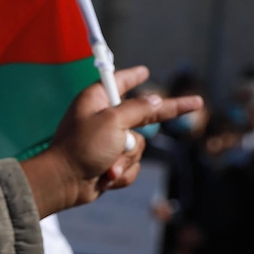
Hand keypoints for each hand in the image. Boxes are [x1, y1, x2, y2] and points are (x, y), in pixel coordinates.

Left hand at [20, 66, 201, 217]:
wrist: (64, 183)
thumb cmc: (83, 146)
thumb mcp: (113, 121)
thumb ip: (139, 109)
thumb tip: (157, 101)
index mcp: (97, 99)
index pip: (121, 81)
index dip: (135, 76)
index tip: (145, 71)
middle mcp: (103, 117)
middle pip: (142, 117)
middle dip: (143, 132)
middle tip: (188, 108)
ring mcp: (107, 141)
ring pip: (138, 146)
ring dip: (126, 159)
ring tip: (106, 165)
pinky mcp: (109, 161)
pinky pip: (131, 164)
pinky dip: (122, 173)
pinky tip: (105, 177)